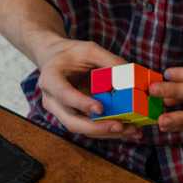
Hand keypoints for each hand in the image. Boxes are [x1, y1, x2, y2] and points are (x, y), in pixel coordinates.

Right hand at [30, 36, 145, 142]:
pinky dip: (110, 131)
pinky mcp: (75, 118)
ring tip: (132, 130)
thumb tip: (130, 76)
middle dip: (97, 127)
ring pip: (83, 129)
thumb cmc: (72, 54)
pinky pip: (91, 129)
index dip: (81, 103)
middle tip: (120, 126)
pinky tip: (129, 130)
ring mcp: (63, 113)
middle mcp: (53, 101)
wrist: (58, 61)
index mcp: (50, 80)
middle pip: (72, 122)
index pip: (63, 95)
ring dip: (108, 132)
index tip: (100, 109)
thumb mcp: (90, 50)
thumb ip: (109, 61)